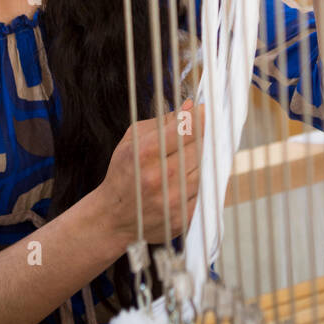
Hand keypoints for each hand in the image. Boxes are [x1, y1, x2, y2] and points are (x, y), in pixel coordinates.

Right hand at [98, 99, 204, 246]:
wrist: (113, 217)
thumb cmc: (124, 174)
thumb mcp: (132, 140)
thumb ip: (163, 122)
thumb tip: (190, 106)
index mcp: (144, 154)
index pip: (183, 130)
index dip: (200, 117)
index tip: (206, 110)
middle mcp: (159, 177)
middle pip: (199, 148)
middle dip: (206, 136)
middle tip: (210, 128)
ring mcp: (172, 200)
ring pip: (207, 170)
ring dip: (209, 158)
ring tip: (205, 151)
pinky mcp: (183, 217)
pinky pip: (208, 192)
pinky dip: (209, 180)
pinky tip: (202, 173)